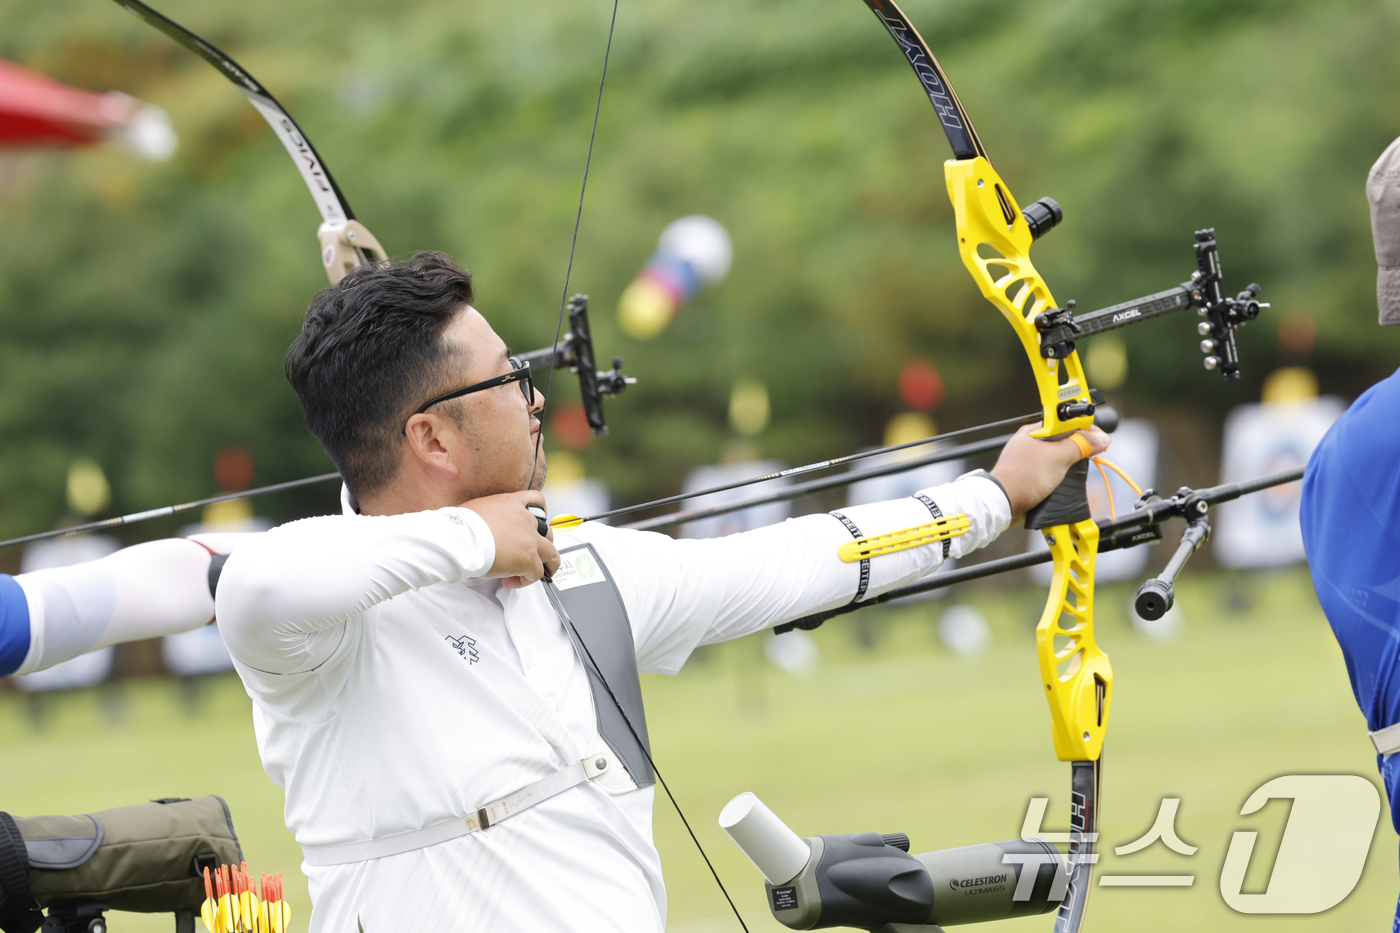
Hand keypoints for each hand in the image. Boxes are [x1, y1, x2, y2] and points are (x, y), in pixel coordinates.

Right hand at [460, 490, 559, 588]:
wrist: (460, 539)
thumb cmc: (459, 526)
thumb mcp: (475, 509)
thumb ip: (487, 515)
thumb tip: (479, 526)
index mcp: (511, 503)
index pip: (535, 500)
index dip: (542, 512)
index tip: (539, 521)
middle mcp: (525, 519)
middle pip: (547, 531)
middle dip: (543, 544)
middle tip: (533, 554)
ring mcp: (529, 539)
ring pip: (551, 553)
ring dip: (546, 564)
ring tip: (535, 572)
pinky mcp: (529, 558)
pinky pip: (537, 573)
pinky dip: (526, 580)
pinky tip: (511, 581)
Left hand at [990, 425, 1110, 523]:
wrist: (1002, 503)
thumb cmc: (1022, 477)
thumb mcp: (1057, 457)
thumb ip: (1080, 445)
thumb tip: (1100, 438)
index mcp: (1034, 432)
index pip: (1066, 423)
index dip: (1086, 429)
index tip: (1101, 438)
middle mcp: (1031, 443)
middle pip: (1064, 440)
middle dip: (1081, 446)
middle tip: (1096, 452)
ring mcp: (1030, 460)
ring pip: (1059, 457)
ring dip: (1072, 463)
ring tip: (1084, 467)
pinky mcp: (1031, 476)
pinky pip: (1052, 471)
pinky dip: (1063, 475)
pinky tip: (1069, 480)